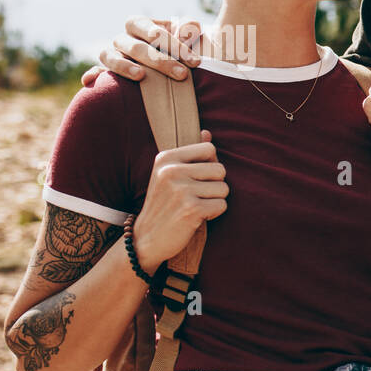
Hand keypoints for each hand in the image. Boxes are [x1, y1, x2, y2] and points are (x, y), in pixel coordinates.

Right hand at [85, 17, 203, 86]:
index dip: (172, 44)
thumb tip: (187, 30)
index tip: (195, 61)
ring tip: (141, 76)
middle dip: (161, 61)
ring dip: (124, 66)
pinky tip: (89, 82)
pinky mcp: (109, 73)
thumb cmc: (186, 49)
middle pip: (135, 47)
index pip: (150, 30)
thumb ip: (190, 28)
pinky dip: (93, 75)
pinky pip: (98, 72)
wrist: (182, 70)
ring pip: (110, 56)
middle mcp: (124, 39)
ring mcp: (115, 56)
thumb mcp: (192, 36)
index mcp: (141, 25)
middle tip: (183, 74)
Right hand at [132, 129, 228, 272]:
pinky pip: (222, 205)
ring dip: (215, 201)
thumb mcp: (169, 174)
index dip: (210, 166)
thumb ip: (190, 154)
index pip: (209, 149)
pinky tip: (196, 217)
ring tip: (195, 206)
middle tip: (196, 196)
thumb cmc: (164, 204)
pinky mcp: (191, 209)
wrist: (146, 238)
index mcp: (165, 158)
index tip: (195, 179)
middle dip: (215, 186)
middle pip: (221, 170)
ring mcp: (181, 190)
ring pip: (224, 189)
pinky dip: (214, 214)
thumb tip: (207, 132)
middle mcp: (171, 171)